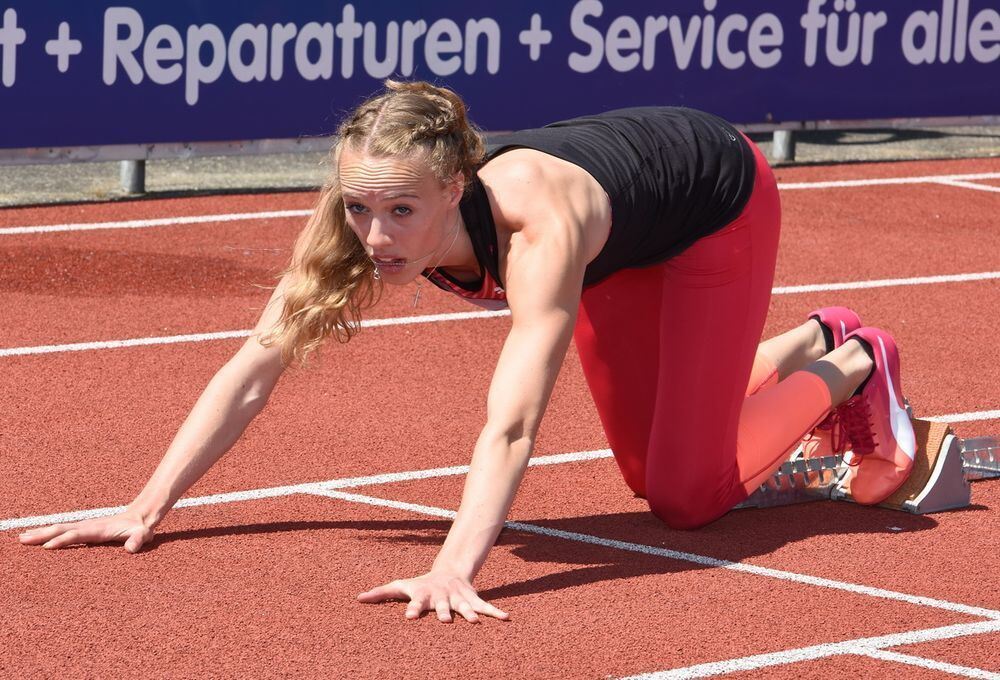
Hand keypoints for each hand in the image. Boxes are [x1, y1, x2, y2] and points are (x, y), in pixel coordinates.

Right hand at [17, 509, 153, 552]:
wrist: (140, 516)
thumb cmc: (140, 529)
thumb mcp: (143, 535)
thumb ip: (138, 540)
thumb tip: (132, 548)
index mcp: (98, 530)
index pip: (77, 535)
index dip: (63, 540)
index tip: (47, 546)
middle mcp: (88, 526)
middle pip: (62, 530)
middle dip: (42, 534)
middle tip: (23, 539)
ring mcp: (85, 527)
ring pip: (60, 529)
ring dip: (41, 533)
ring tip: (22, 537)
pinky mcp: (84, 529)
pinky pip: (64, 531)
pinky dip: (49, 533)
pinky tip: (38, 536)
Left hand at [357, 571, 509, 622]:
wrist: (448, 572)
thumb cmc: (420, 585)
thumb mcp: (401, 586)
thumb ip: (380, 593)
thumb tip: (358, 598)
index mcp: (424, 594)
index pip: (416, 602)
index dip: (413, 609)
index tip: (410, 617)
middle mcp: (442, 596)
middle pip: (443, 605)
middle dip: (444, 612)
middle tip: (445, 619)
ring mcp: (458, 598)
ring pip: (465, 606)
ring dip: (470, 613)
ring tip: (476, 622)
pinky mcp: (472, 600)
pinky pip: (485, 607)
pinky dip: (496, 612)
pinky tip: (507, 619)